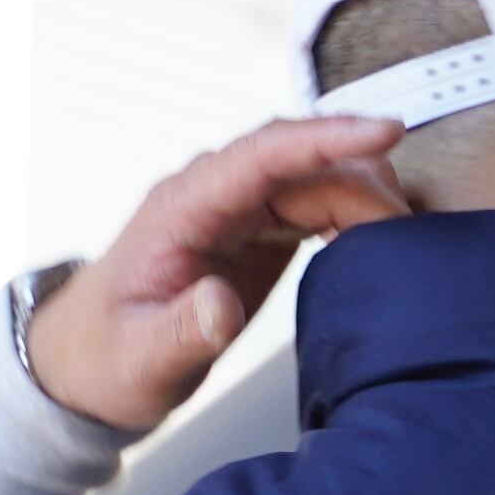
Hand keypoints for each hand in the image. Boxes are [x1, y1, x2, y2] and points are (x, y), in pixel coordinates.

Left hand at [26, 115, 409, 434]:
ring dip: (361, 197)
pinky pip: (310, 204)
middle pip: (299, 163)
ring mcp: (234, 210)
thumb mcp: (141, 357)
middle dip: (361, 178)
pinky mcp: (254, 232)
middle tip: (407, 228)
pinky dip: (350, 215)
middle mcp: (210, 196)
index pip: (260, 156)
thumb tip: (222, 304)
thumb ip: (184, 330)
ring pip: (311, 179)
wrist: (86, 364)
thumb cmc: (107, 358)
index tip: (383, 131)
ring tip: (403, 236)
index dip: (324, 139)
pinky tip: (378, 240)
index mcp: (180, 209)